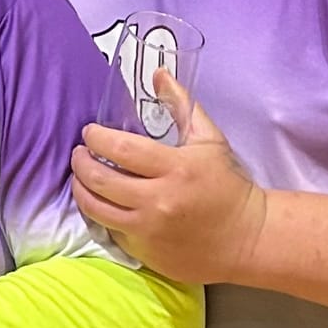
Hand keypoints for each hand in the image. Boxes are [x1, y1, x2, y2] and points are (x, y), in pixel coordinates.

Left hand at [71, 81, 267, 284]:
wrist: (246, 240)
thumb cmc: (227, 186)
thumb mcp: (209, 140)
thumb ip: (182, 104)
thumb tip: (158, 73)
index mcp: (176, 168)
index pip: (120, 150)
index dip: (96, 138)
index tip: (90, 132)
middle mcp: (159, 201)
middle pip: (100, 180)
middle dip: (81, 162)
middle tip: (80, 153)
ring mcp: (150, 231)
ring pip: (96, 208)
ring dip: (81, 189)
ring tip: (82, 177)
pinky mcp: (146, 253)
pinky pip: (110, 230)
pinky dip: (100, 214)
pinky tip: (101, 202)